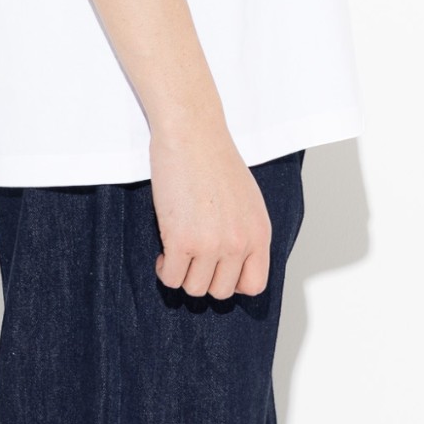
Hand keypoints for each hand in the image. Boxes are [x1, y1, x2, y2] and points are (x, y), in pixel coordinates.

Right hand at [148, 122, 271, 298]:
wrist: (192, 132)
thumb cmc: (214, 157)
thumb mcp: (247, 199)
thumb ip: (245, 233)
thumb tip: (232, 262)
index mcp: (259, 233)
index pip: (254, 285)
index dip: (232, 282)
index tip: (217, 269)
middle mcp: (239, 243)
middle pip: (220, 290)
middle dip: (203, 277)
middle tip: (192, 257)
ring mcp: (211, 245)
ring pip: (194, 288)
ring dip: (182, 273)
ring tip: (177, 252)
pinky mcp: (181, 240)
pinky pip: (171, 277)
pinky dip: (164, 270)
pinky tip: (164, 252)